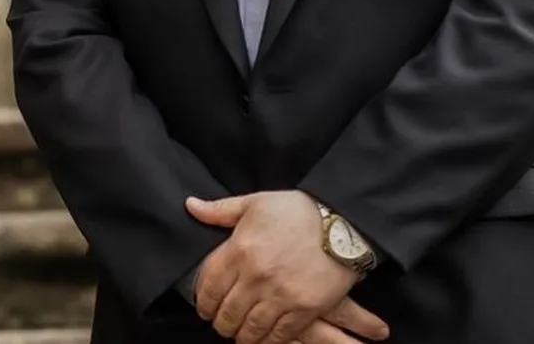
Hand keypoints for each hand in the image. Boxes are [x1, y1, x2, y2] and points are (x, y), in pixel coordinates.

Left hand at [187, 191, 387, 343]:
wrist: (343, 223)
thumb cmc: (297, 211)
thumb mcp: (256, 203)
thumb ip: (220, 210)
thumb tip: (190, 206)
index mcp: (240, 249)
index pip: (210, 288)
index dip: (204, 304)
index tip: (205, 309)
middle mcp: (256, 276)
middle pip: (228, 313)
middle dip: (221, 323)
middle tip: (223, 324)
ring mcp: (280, 294)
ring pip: (251, 329)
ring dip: (242, 336)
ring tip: (241, 334)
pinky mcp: (305, 309)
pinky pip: (279, 334)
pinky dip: (268, 340)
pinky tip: (264, 337)